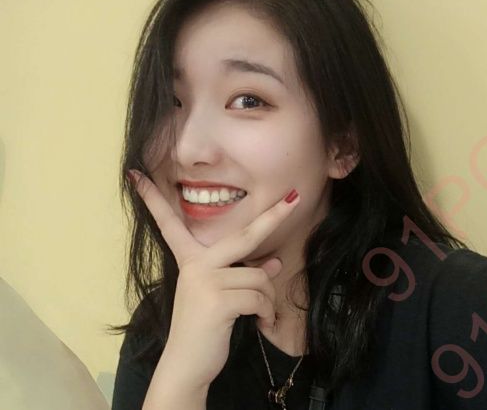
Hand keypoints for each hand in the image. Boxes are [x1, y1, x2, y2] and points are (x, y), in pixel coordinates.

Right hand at [128, 169, 300, 390]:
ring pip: (260, 276)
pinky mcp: (217, 300)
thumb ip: (242, 274)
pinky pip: (259, 297)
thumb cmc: (205, 329)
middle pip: (244, 235)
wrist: (186, 365)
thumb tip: (275, 261)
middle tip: (295, 198)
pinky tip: (259, 324)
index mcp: (189, 260)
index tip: (137, 175)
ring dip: (268, 299)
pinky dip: (266, 312)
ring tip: (259, 314)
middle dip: (273, 215)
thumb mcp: (221, 296)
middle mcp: (195, 265)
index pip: (170, 224)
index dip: (154, 200)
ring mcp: (205, 281)